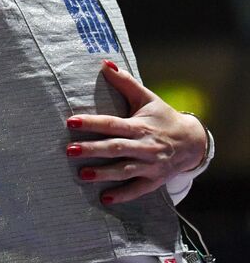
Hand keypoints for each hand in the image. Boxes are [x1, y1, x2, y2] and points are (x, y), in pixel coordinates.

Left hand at [66, 60, 209, 204]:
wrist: (193, 142)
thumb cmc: (163, 118)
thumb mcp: (147, 99)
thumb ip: (125, 83)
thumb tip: (104, 64)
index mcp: (140, 126)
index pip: (113, 124)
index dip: (92, 123)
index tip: (71, 122)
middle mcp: (145, 146)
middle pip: (116, 148)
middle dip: (93, 149)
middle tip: (69, 150)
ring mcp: (151, 165)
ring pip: (125, 170)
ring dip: (104, 173)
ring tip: (82, 174)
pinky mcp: (154, 179)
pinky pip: (138, 189)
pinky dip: (123, 195)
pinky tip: (104, 199)